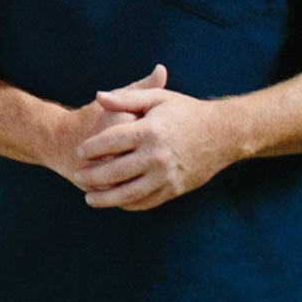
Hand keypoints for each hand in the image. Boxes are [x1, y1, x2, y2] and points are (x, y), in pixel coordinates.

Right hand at [44, 65, 166, 190]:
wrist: (57, 141)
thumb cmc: (92, 118)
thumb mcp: (116, 98)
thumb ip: (141, 87)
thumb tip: (161, 70)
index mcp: (120, 121)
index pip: (153, 130)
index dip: (156, 132)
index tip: (152, 131)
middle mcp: (114, 146)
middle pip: (149, 155)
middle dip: (153, 156)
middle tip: (149, 150)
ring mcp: (106, 169)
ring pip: (139, 177)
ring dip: (147, 175)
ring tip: (148, 168)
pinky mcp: (101, 185)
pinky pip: (128, 192)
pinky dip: (136, 190)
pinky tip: (140, 182)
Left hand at [75, 73, 240, 210]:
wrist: (224, 133)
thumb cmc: (187, 112)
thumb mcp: (158, 98)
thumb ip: (127, 97)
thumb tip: (99, 96)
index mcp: (150, 131)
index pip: (111, 142)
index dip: (91, 148)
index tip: (78, 152)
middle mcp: (157, 156)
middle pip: (114, 171)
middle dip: (92, 176)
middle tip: (78, 176)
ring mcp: (166, 176)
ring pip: (128, 194)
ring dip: (105, 199)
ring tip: (89, 198)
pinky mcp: (175, 189)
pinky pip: (147, 202)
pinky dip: (128, 204)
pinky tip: (115, 202)